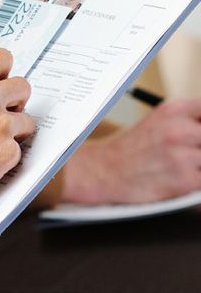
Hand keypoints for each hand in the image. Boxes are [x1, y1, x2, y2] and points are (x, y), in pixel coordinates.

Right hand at [0, 49, 33, 194]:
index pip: (2, 58)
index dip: (2, 71)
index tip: (0, 80)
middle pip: (22, 86)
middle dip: (15, 99)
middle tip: (3, 111)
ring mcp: (2, 123)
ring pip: (26, 119)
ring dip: (13, 129)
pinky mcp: (9, 150)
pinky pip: (17, 149)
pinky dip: (5, 155)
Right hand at [62, 97, 200, 203]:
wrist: (102, 170)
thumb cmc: (131, 149)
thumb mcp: (159, 121)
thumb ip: (189, 122)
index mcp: (175, 109)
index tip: (198, 137)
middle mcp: (179, 128)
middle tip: (193, 154)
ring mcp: (181, 153)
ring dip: (199, 166)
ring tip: (185, 167)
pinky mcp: (184, 179)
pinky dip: (197, 184)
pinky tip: (183, 181)